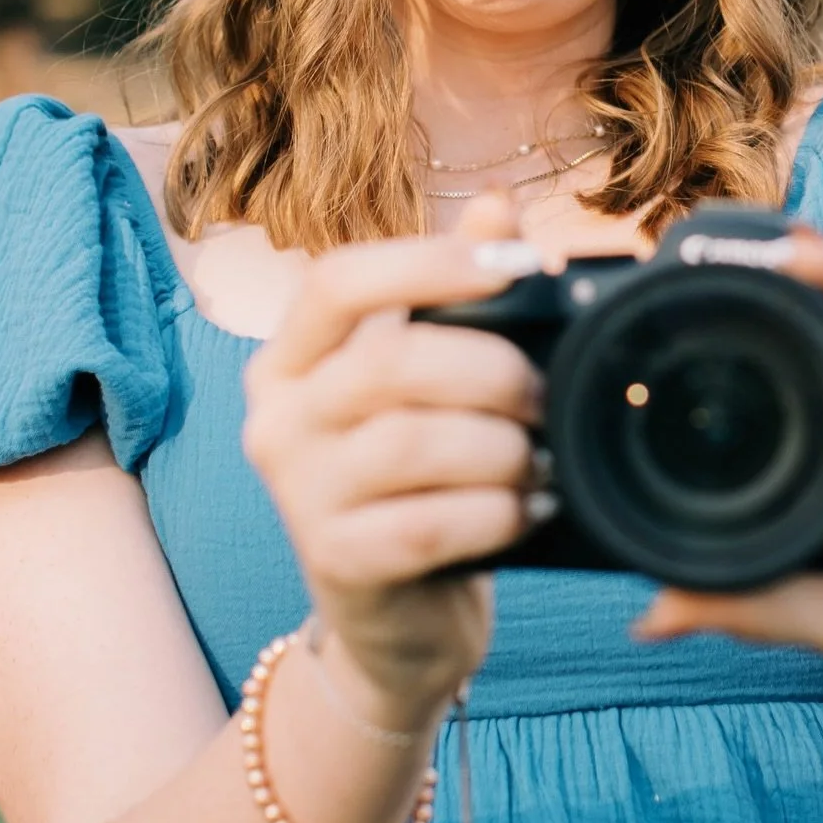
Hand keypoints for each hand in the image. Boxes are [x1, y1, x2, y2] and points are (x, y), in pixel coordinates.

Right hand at [241, 193, 546, 726]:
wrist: (392, 617)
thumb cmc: (417, 477)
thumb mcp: (425, 382)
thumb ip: (451, 290)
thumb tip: (497, 204)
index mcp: (293, 359)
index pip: (338, 283)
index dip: (428, 262)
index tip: (516, 263)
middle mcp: (276, 419)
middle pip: (389, 361)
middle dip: (493, 371)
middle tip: (546, 395)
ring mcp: (297, 494)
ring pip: (411, 443)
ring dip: (501, 447)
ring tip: (539, 459)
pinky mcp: (334, 562)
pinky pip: (427, 525)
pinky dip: (496, 512)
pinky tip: (527, 509)